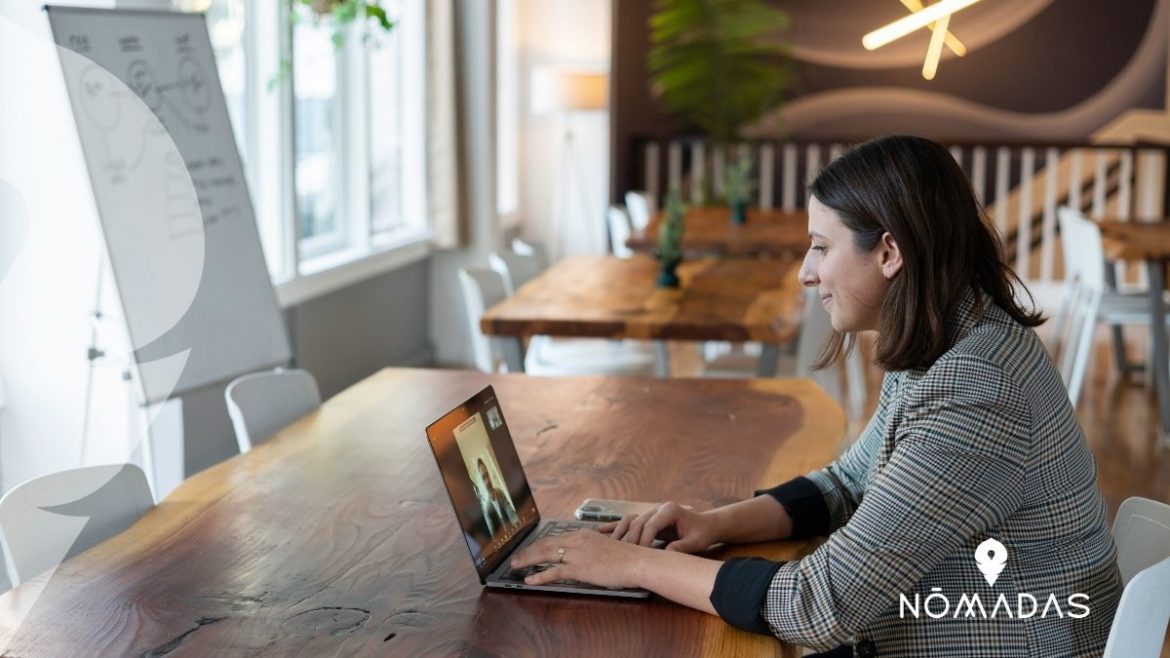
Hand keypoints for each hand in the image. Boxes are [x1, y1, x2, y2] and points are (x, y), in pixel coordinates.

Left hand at [509, 529, 650, 588]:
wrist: (636, 562)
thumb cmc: (626, 557)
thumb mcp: (605, 547)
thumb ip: (590, 549)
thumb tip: (582, 558)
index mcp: (583, 535)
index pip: (555, 538)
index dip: (539, 544)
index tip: (529, 549)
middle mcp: (577, 541)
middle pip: (545, 544)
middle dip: (528, 551)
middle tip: (515, 558)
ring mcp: (577, 554)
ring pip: (545, 555)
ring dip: (528, 560)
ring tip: (515, 566)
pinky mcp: (579, 568)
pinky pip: (554, 572)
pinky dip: (539, 575)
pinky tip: (530, 580)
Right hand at [600, 501, 718, 552]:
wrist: (707, 525)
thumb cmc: (702, 533)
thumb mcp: (696, 542)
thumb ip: (682, 547)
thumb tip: (666, 554)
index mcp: (669, 510)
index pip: (650, 525)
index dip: (643, 541)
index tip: (640, 556)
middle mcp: (657, 508)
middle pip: (637, 522)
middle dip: (630, 540)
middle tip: (625, 556)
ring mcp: (651, 512)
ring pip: (629, 520)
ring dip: (618, 532)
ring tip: (609, 545)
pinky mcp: (648, 518)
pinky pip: (629, 521)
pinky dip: (616, 526)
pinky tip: (601, 531)